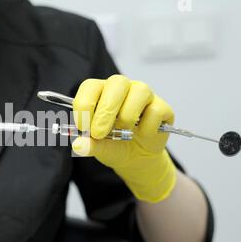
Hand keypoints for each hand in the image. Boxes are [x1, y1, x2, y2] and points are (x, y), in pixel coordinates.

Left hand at [72, 75, 176, 202]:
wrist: (136, 158)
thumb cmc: (114, 145)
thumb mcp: (98, 147)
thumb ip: (89, 145)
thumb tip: (78, 145)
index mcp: (101, 91)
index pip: (91, 86)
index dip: (84, 104)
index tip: (82, 126)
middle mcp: (122, 88)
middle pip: (117, 83)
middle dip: (106, 110)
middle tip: (98, 133)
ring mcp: (144, 94)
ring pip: (139, 92)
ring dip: (128, 117)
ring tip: (123, 133)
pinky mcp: (161, 107)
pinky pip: (156, 110)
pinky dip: (147, 127)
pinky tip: (142, 135)